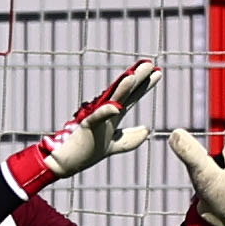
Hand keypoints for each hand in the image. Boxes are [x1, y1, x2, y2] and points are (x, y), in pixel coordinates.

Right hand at [5, 59, 157, 191]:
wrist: (66, 161)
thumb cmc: (88, 150)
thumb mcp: (114, 145)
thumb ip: (130, 138)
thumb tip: (147, 130)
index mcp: (114, 115)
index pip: (132, 96)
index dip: (145, 85)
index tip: (158, 72)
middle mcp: (106, 112)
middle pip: (125, 93)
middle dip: (137, 78)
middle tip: (151, 64)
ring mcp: (96, 118)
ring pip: (112, 100)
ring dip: (123, 88)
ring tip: (134, 75)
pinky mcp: (87, 127)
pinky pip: (97, 119)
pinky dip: (105, 113)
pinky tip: (116, 108)